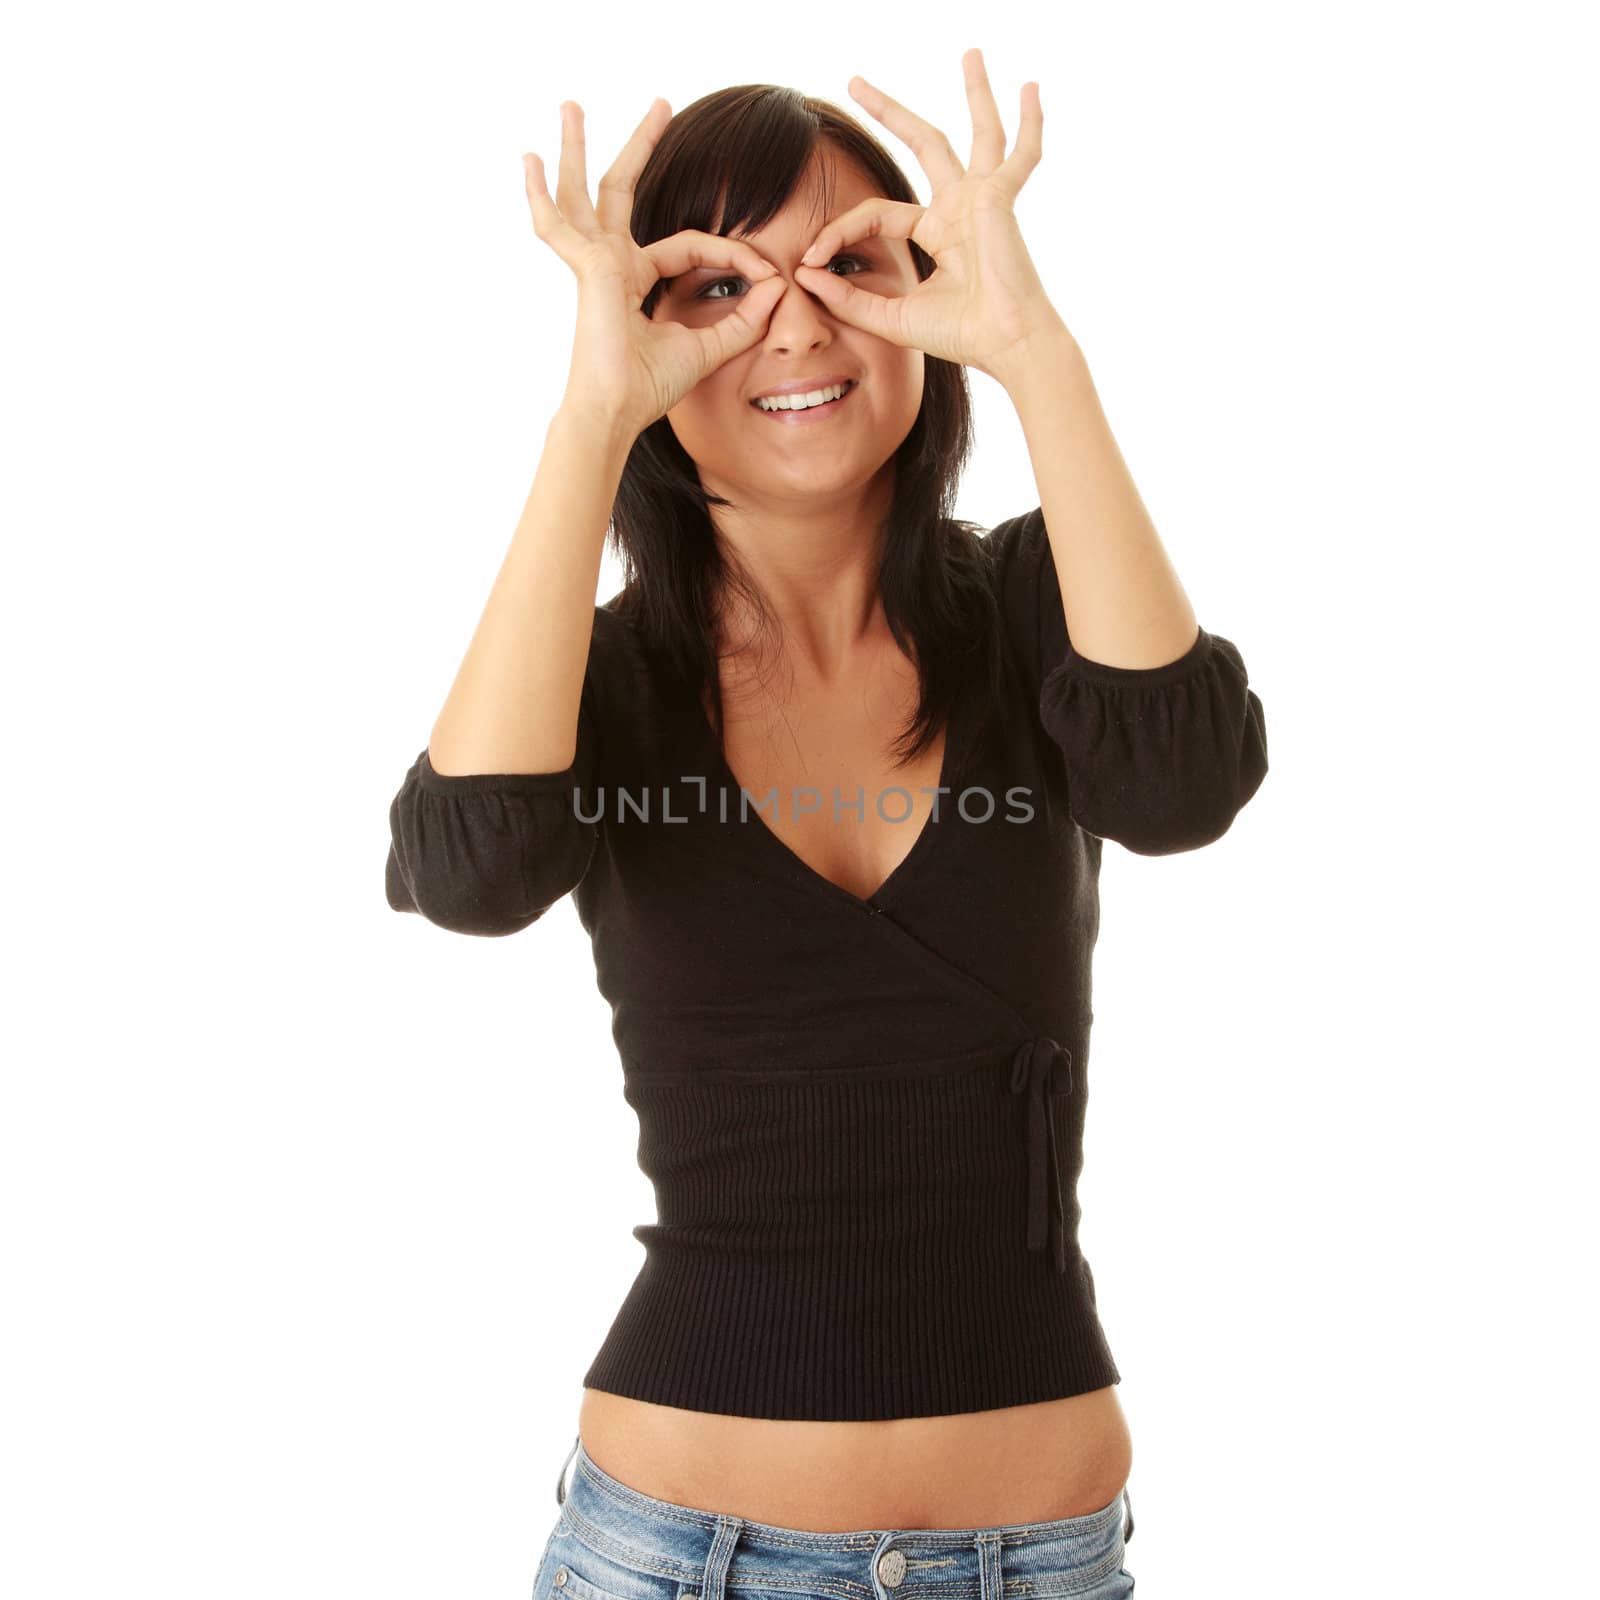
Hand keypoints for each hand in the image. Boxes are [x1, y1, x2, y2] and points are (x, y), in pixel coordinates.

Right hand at [523, 100, 788, 435]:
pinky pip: (560, 224)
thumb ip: (745, 319)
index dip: (731, 253)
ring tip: (570, 106)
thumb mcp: (709, 348)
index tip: (766, 271)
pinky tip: (528, 160)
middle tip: (661, 103)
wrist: (616, 411)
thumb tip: (778, 286)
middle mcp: (612, 263)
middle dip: (642, 146)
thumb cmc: (648, 387)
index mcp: (635, 279)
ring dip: (578, 147)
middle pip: (623, 191)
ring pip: (586, 191)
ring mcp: (595, 261)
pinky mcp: (589, 267)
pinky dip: (540, 195)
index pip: (689, 245)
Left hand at [793, 49, 1065, 382]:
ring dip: (974, 91)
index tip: (810, 257)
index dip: (840, 230)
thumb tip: (803, 273)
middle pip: (921, 145)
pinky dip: (1030, 124)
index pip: (877, 213)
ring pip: (973, 133)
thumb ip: (847, 298)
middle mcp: (959, 208)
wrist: (1004, 346)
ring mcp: (982, 200)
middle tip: (854, 81)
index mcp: (936, 233)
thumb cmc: (960, 336)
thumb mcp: (889, 318)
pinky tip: (1032, 88)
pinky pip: (1019, 156)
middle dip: (888, 111)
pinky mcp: (999, 200)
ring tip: (970, 52)